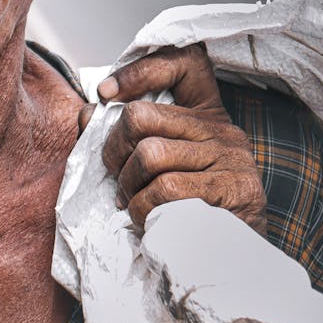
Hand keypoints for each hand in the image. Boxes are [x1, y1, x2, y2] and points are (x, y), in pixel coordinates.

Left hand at [77, 44, 266, 234]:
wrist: (232, 260)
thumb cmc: (185, 206)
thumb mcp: (157, 162)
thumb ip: (123, 135)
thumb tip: (88, 112)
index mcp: (205, 112)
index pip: (184, 62)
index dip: (139, 71)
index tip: (106, 93)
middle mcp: (222, 128)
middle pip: (141, 116)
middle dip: (114, 151)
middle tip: (116, 177)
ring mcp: (231, 157)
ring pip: (149, 154)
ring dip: (128, 185)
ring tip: (131, 202)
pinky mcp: (234, 189)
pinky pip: (166, 189)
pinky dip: (142, 209)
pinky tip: (147, 220)